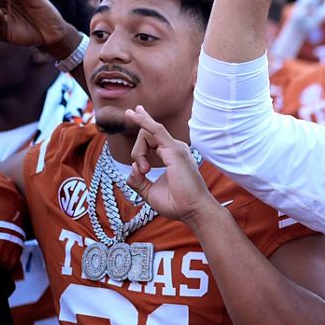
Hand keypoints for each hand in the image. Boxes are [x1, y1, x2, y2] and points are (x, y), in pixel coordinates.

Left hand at [124, 106, 221, 226]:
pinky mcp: (174, 150)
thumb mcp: (149, 192)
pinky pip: (155, 130)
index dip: (139, 148)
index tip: (142, 169)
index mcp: (171, 154)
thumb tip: (132, 169)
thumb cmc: (177, 203)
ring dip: (139, 152)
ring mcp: (176, 147)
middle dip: (137, 152)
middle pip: (146, 135)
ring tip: (145, 170)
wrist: (193, 210)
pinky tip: (134, 114)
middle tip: (143, 172)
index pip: (151, 138)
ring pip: (147, 133)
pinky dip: (144, 121)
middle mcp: (175, 147)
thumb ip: (138, 180)